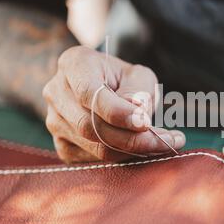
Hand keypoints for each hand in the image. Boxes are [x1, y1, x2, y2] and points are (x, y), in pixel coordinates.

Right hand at [43, 46, 185, 162]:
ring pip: (94, 146)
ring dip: (133, 150)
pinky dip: (122, 158)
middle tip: (168, 140)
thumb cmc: (123, 79)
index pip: (90, 94)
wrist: (103, 88)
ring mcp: (55, 121)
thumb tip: (137, 113)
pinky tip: (143, 150)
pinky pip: (93, 159)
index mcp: (73, 64)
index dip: (118, 112)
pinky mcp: (62, 145)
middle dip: (133, 138)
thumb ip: (138, 90)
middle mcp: (56, 92)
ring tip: (164, 144)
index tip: (146, 122)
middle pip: (91, 125)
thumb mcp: (137, 75)